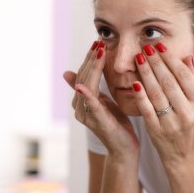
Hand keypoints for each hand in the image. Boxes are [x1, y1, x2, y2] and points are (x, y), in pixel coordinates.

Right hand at [63, 41, 138, 157]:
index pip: (84, 74)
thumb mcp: (104, 102)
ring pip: (86, 87)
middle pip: (83, 78)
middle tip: (98, 43)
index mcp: (82, 101)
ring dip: (92, 69)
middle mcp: (80, 108)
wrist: (124, 150)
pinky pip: (91, 107)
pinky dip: (87, 96)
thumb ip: (93, 87)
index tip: (97, 42)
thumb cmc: (116, 125)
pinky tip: (82, 86)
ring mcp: (87, 116)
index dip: (89, 58)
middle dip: (91, 60)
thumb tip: (70, 72)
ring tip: (99, 53)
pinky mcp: (98, 123)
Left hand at [131, 43, 193, 168]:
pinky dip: (140, 94)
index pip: (184, 76)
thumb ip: (192, 81)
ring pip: (156, 93)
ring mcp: (172, 123)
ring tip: (138, 58)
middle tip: (146, 48)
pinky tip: (134, 81)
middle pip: (169, 82)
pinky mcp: (157, 131)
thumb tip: (188, 56)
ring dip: (146, 73)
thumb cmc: (190, 124)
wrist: (184, 155)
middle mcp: (188, 113)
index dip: (170, 59)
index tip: (160, 46)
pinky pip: (147, 109)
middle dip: (156, 63)